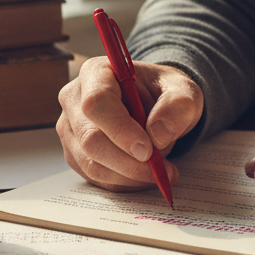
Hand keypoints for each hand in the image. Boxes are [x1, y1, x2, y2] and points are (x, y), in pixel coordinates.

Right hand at [56, 59, 203, 191]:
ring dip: (129, 175)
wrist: (155, 105)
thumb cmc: (164, 93)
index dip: (120, 129)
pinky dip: (124, 182)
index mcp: (96, 73)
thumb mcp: (183, 91)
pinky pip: (95, 178)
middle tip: (161, 168)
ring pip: (92, 163)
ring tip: (159, 170)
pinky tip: (144, 174)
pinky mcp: (75, 153)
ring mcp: (71, 129)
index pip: (96, 102)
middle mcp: (75, 99)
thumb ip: (177, 106)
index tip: (147, 149)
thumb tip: (157, 135)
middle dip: (128, 162)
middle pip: (90, 138)